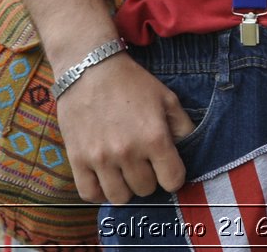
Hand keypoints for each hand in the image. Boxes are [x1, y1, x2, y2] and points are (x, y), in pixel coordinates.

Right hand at [56, 53, 194, 202]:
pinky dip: (99, 191)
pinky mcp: (77, 160)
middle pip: (146, 190)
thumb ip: (183, 127)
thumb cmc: (132, 83)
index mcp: (154, 137)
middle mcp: (128, 152)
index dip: (174, 177)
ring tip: (124, 171)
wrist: (90, 68)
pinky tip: (105, 177)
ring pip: (120, 197)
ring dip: (125, 187)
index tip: (167, 168)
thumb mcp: (167, 98)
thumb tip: (189, 150)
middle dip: (149, 178)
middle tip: (144, 163)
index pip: (173, 181)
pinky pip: (90, 194)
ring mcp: (100, 158)